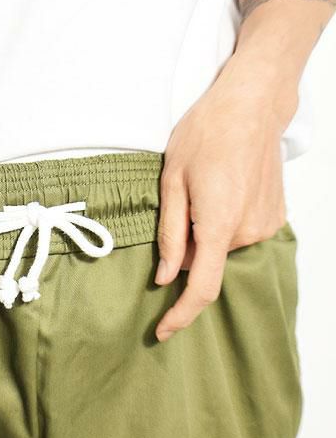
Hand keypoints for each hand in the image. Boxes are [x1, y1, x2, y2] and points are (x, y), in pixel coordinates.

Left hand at [154, 51, 297, 341]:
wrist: (252, 106)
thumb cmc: (206, 135)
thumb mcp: (171, 182)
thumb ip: (170, 235)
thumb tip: (165, 275)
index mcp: (218, 224)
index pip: (200, 287)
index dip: (180, 315)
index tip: (162, 331)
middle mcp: (248, 231)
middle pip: (206, 262)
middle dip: (186, 250)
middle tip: (181, 206)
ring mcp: (266, 225)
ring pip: (222, 248)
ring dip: (205, 233)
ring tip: (203, 191)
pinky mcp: (275, 217)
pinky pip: (238, 235)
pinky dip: (222, 226)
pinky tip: (220, 192)